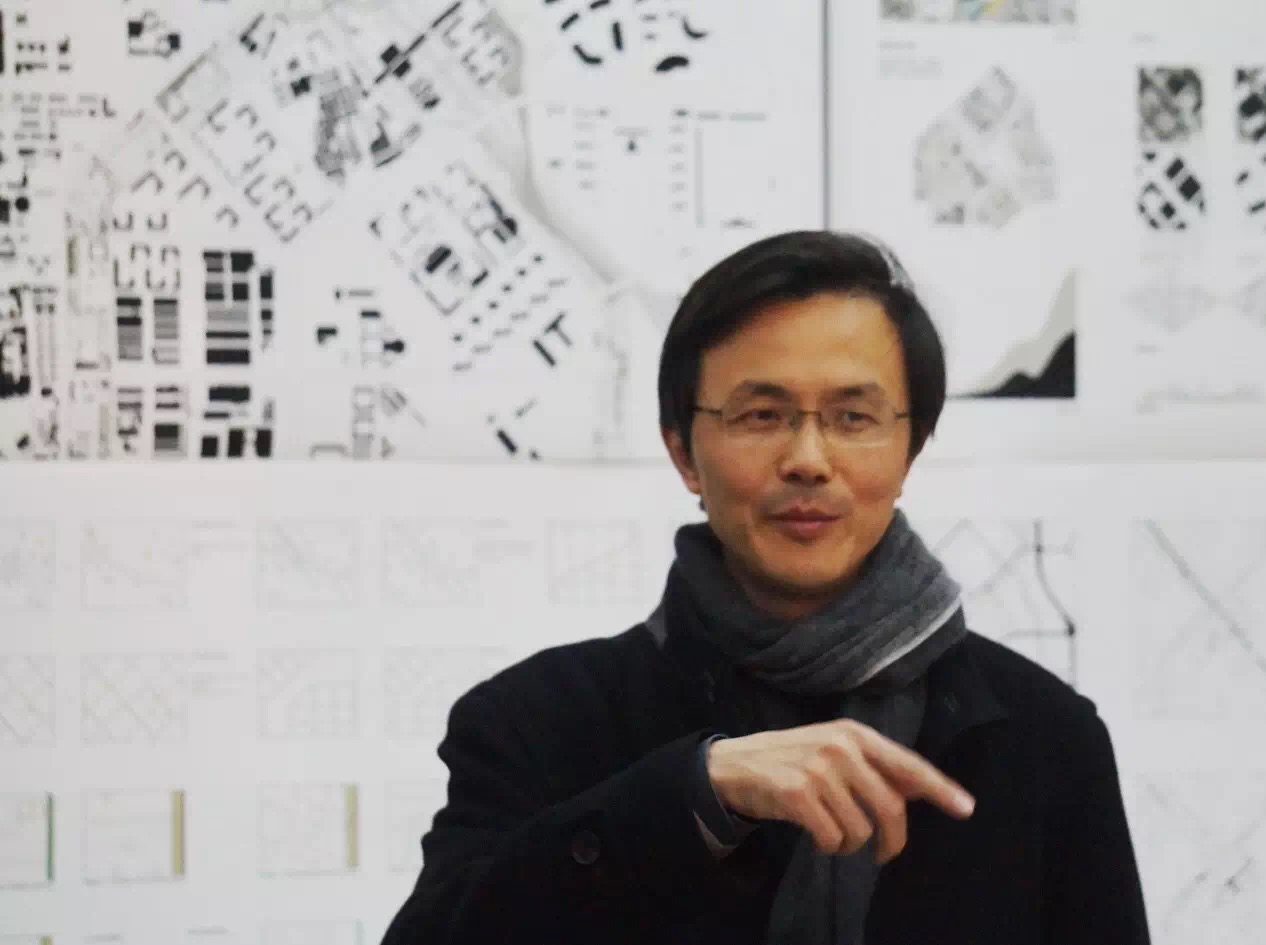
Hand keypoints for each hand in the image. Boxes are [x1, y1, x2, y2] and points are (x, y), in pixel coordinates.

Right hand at [706, 720, 975, 863]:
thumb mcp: (832, 749)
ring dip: (849, 844)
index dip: (939, 788)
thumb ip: (873, 766)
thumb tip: (918, 788)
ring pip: (860, 829)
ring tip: (831, 834)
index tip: (965, 808)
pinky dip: (828, 846)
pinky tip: (815, 836)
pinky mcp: (797, 794)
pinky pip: (832, 838)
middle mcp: (840, 747)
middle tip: (885, 854)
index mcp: (854, 733)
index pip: (907, 764)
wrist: (733, 765)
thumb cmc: (789, 759)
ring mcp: (818, 769)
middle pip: (890, 806)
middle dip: (893, 840)